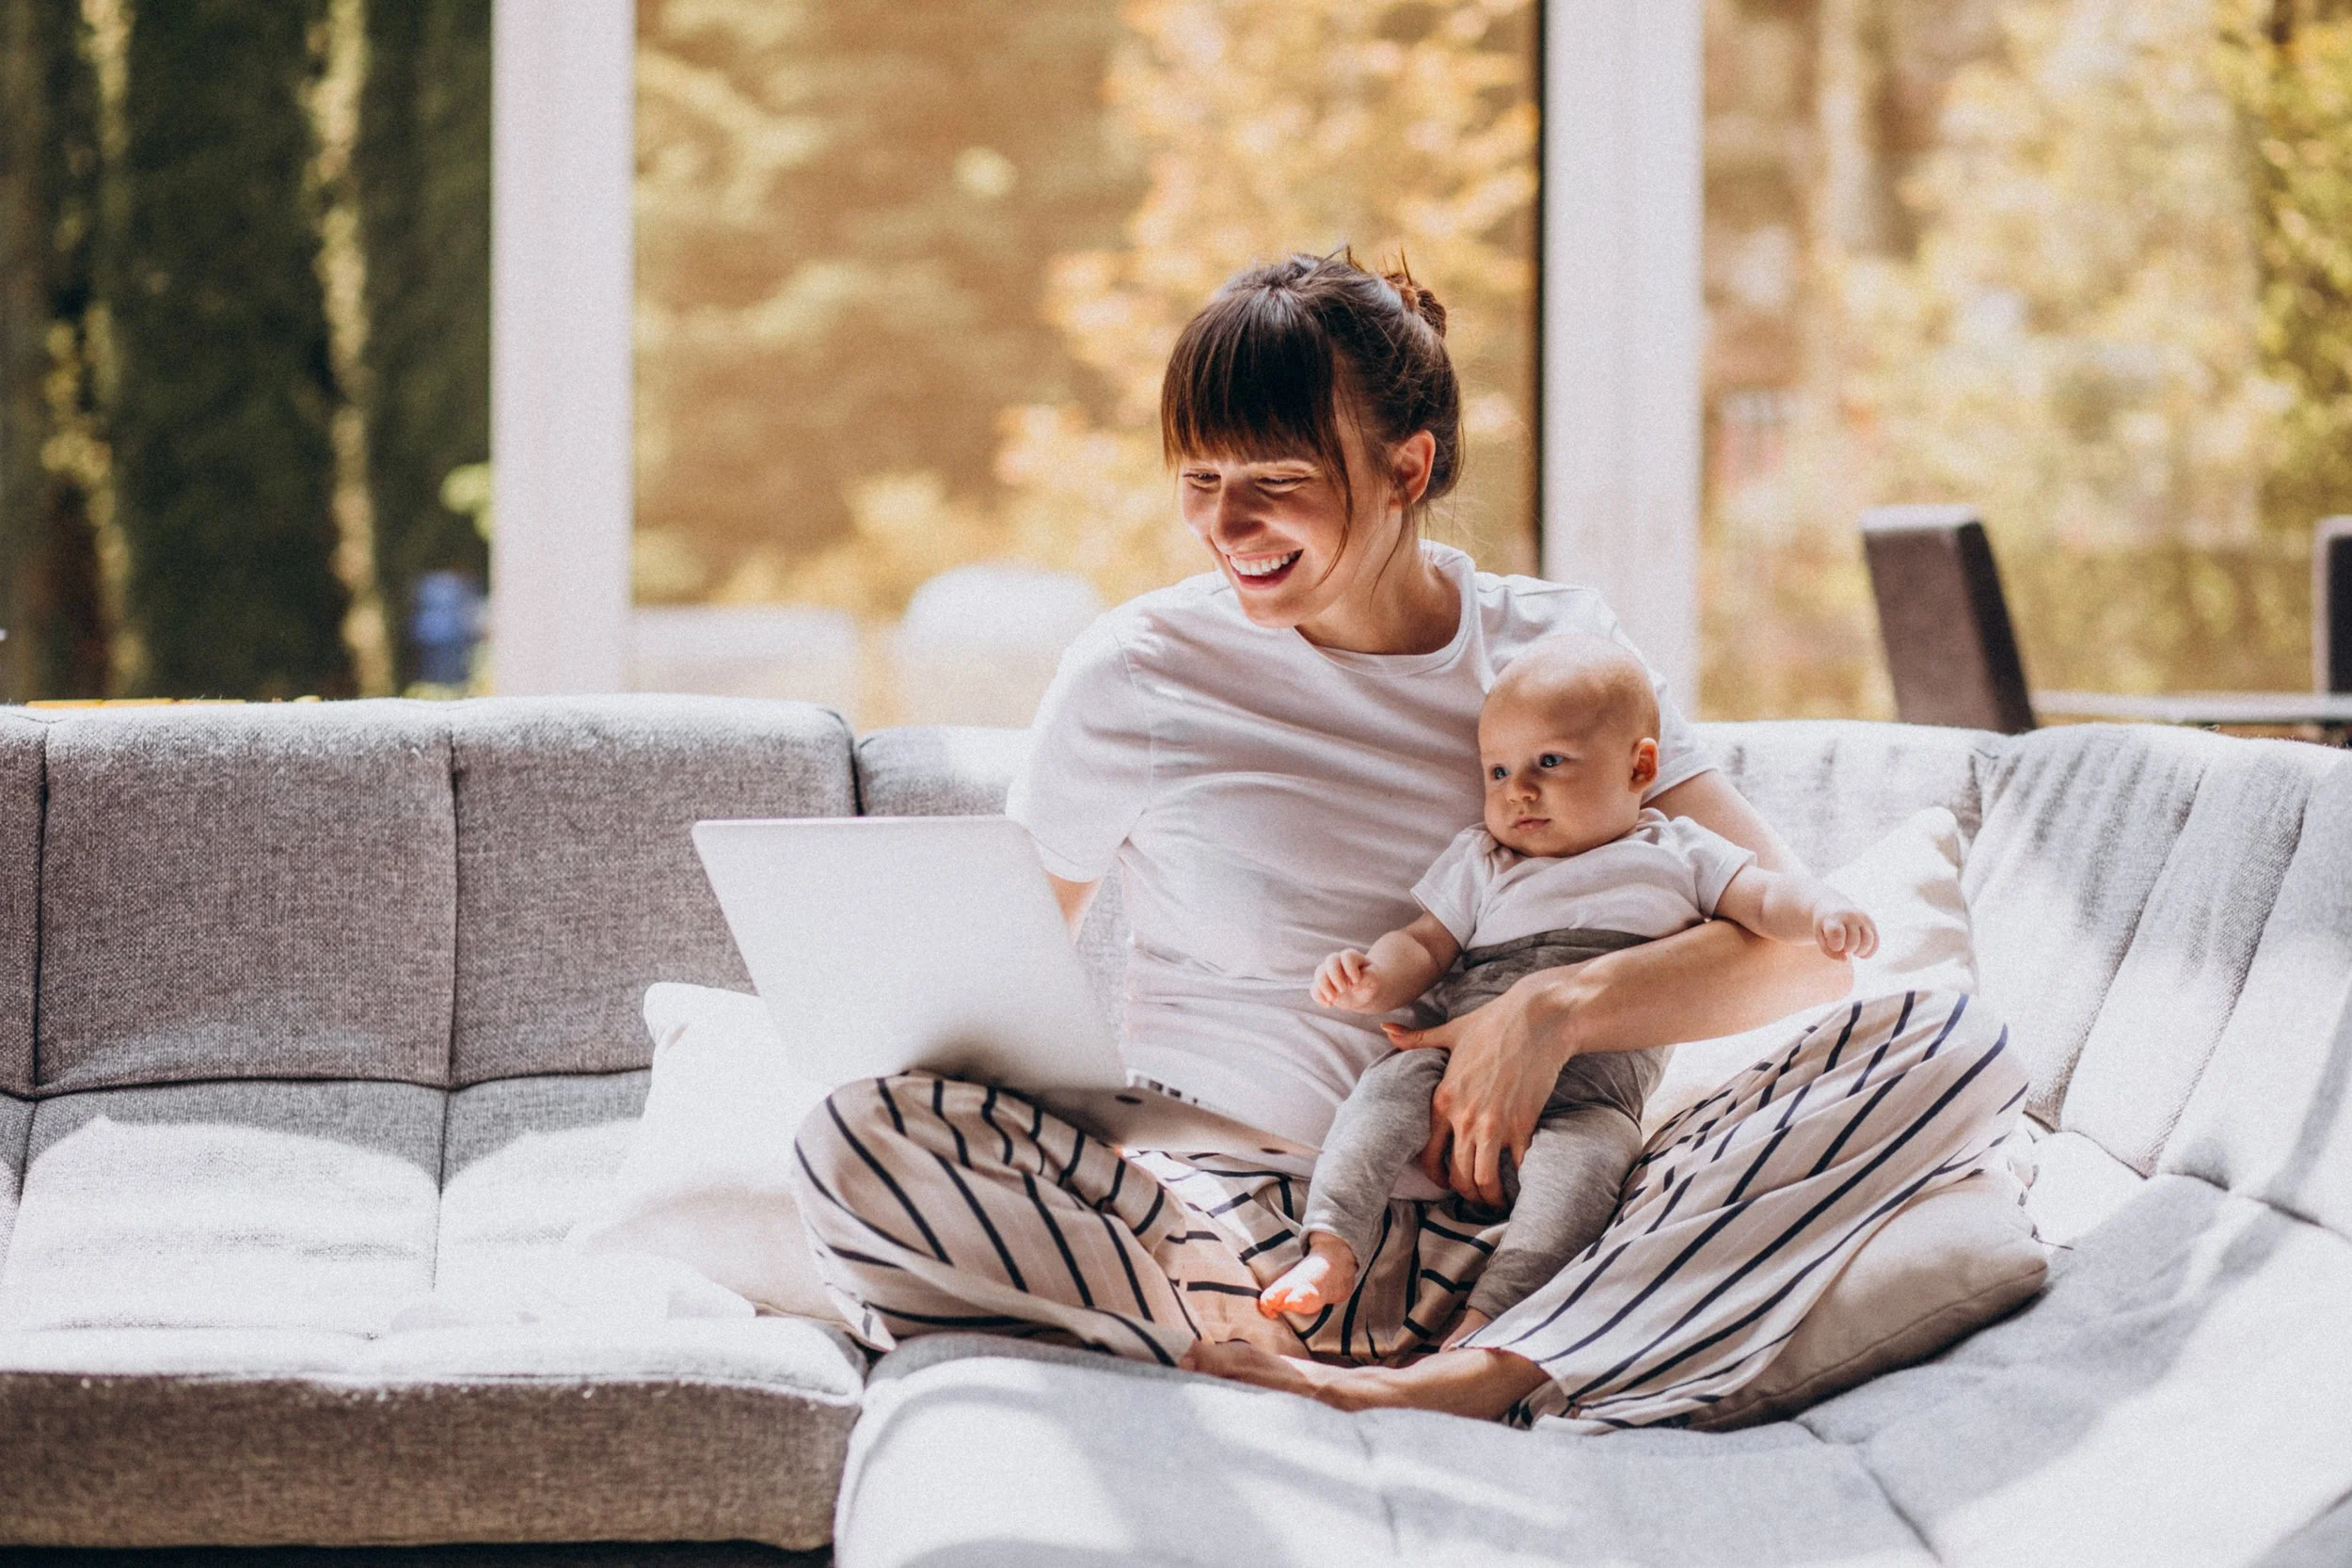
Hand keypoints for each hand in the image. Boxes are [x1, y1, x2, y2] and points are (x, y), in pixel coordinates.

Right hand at [1312, 949, 1383, 1011]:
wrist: (1366, 993)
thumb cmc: (1371, 982)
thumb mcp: (1375, 979)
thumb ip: (1368, 977)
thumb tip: (1353, 986)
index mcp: (1353, 957)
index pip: (1347, 956)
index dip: (1350, 969)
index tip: (1356, 981)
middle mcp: (1339, 962)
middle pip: (1330, 960)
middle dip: (1335, 976)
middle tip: (1344, 990)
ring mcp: (1329, 973)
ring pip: (1319, 972)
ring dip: (1325, 987)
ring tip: (1334, 999)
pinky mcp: (1323, 986)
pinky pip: (1314, 988)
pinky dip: (1319, 997)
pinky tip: (1329, 1005)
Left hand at [1384, 975, 1575, 1207]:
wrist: (1538, 1018)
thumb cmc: (1493, 1022)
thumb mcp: (1450, 1032)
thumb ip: (1417, 1039)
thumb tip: (1387, 1029)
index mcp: (1442, 1099)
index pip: (1429, 1154)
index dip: (1435, 1176)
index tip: (1445, 1182)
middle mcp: (1464, 1119)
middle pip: (1458, 1175)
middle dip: (1464, 1193)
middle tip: (1473, 1196)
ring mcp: (1494, 1125)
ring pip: (1484, 1179)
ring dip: (1489, 1196)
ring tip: (1495, 1200)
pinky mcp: (1523, 1126)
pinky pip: (1517, 1167)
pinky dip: (1517, 1180)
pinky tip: (1520, 1182)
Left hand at [1815, 901, 1877, 959]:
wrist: (1833, 905)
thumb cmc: (1825, 926)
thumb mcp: (1820, 937)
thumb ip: (1830, 951)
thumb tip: (1845, 960)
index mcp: (1834, 918)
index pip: (1837, 933)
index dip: (1836, 945)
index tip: (1833, 944)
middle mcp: (1850, 916)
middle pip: (1853, 942)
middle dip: (1847, 950)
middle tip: (1842, 946)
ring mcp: (1862, 919)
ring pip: (1867, 942)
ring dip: (1860, 952)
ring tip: (1852, 951)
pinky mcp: (1871, 923)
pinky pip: (1875, 941)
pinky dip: (1870, 952)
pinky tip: (1861, 955)